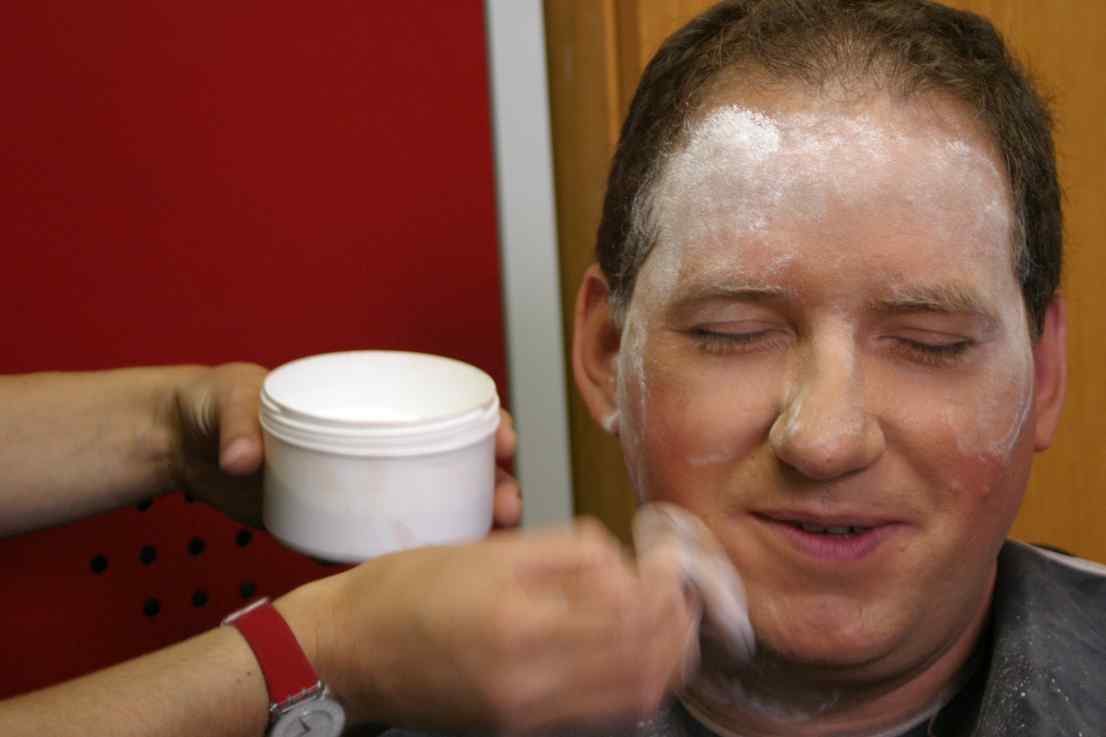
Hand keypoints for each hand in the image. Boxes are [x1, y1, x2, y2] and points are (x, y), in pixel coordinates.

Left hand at [170, 364, 523, 529]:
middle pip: (451, 460)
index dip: (482, 420)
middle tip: (507, 504)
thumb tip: (243, 458)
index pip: (440, 405)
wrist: (180, 446)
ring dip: (467, 519)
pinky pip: (386, 536)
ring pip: (430, 501)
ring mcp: (360, 485)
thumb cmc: (214, 403)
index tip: (504, 437)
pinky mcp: (336, 520)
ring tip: (490, 540)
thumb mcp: (229, 395)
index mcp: (363, 400)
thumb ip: (238, 420)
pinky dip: (415, 551)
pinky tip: (439, 571)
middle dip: (491, 480)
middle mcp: (375, 442)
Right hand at [278, 519, 698, 730]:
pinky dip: (638, 681)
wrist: (350, 652)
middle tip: (680, 586)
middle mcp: (528, 676)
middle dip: (677, 618)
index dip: (662, 581)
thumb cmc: (403, 591)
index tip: (667, 557)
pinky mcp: (523, 726)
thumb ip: (566, 553)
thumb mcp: (487, 550)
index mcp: (517, 618)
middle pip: (644, 657)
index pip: (628, 608)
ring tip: (670, 617)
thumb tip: (623, 560)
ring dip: (668, 654)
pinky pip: (605, 711)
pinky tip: (638, 651)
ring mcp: (528, 711)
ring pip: (635, 693)